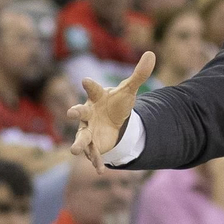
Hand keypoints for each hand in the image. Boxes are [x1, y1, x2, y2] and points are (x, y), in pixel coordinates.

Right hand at [68, 52, 155, 172]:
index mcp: (96, 97)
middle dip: (75, 112)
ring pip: (81, 137)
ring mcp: (88, 129)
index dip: (90, 84)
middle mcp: (87, 113)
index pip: (92, 88)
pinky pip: (93, 153)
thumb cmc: (116, 102)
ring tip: (75, 151)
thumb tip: (152, 54)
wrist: (112, 120)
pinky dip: (96, 161)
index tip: (86, 80)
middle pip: (79, 112)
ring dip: (79, 143)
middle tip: (71, 113)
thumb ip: (139, 74)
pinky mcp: (92, 144)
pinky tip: (100, 170)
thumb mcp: (129, 89)